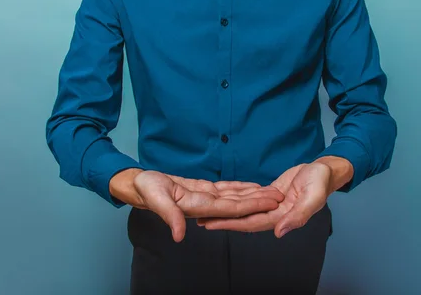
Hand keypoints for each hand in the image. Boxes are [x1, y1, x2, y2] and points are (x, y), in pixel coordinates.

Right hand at [109, 169, 283, 241]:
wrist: (139, 185)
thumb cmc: (145, 190)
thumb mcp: (155, 199)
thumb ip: (168, 216)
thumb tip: (179, 235)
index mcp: (198, 207)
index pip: (232, 208)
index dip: (252, 205)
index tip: (270, 202)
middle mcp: (206, 205)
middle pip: (239, 204)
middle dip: (260, 201)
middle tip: (282, 196)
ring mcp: (205, 198)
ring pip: (235, 196)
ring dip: (254, 194)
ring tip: (273, 191)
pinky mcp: (202, 190)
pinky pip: (225, 189)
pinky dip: (240, 187)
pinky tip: (252, 186)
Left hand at [198, 156, 352, 237]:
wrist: (325, 171)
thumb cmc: (321, 182)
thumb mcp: (313, 197)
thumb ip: (298, 216)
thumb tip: (280, 232)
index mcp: (282, 218)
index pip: (251, 223)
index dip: (230, 224)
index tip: (211, 224)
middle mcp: (274, 214)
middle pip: (243, 219)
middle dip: (221, 219)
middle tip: (199, 218)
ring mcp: (271, 205)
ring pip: (245, 210)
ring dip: (227, 211)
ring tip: (207, 209)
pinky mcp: (270, 195)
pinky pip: (251, 199)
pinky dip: (238, 199)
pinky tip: (225, 198)